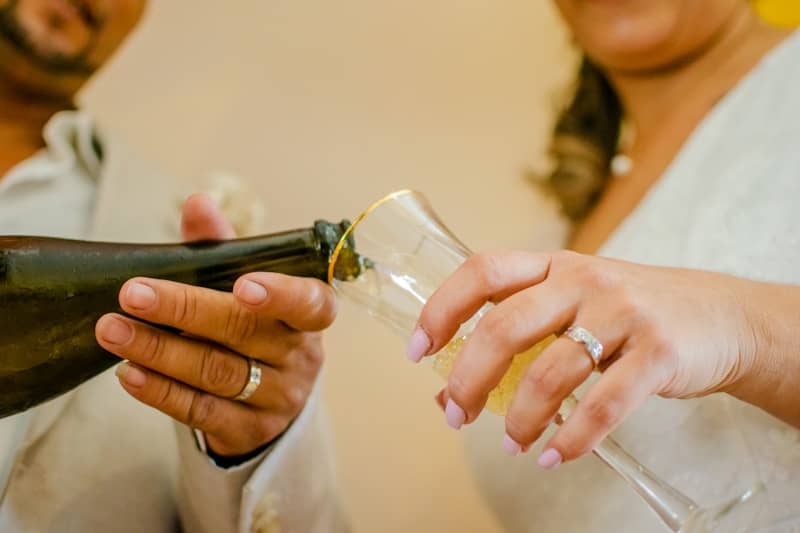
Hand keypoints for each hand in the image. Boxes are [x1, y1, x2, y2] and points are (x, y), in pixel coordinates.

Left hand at [95, 194, 335, 455]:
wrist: (270, 400)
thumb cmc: (257, 328)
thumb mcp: (249, 285)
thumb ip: (225, 247)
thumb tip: (197, 202)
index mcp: (310, 314)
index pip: (310, 303)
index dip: (280, 294)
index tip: (243, 285)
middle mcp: (301, 356)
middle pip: (244, 332)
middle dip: (185, 309)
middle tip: (132, 294)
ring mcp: (279, 397)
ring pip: (217, 371)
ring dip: (159, 350)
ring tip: (112, 330)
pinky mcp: (250, 431)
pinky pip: (202, 411)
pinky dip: (161, 392)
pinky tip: (128, 373)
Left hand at [409, 250, 761, 467]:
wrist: (718, 316)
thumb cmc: (626, 314)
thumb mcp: (571, 308)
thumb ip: (516, 340)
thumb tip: (445, 392)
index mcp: (553, 266)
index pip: (483, 271)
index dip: (442, 308)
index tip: (417, 350)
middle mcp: (583, 280)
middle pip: (506, 324)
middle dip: (470, 376)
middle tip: (454, 414)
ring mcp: (623, 313)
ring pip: (551, 370)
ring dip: (519, 417)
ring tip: (511, 445)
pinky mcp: (658, 352)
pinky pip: (604, 404)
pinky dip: (572, 438)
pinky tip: (552, 455)